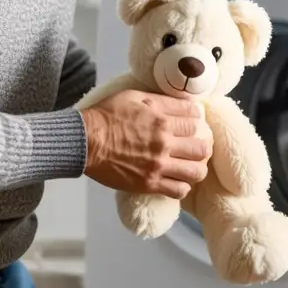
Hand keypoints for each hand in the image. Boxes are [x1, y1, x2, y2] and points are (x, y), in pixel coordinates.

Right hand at [81, 90, 212, 198]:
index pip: (196, 122)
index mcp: (162, 121)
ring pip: (196, 171)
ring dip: (198, 167)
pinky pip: (179, 190)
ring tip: (192, 165)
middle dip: (203, 145)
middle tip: (197, 145)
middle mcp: (164, 144)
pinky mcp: (149, 184)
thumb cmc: (106, 116)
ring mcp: (157, 166)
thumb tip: (185, 103)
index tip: (193, 124)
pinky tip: (179, 180)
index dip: (197, 121)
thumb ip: (162, 101)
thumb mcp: (135, 97)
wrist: (84, 140)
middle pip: (202, 148)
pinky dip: (184, 186)